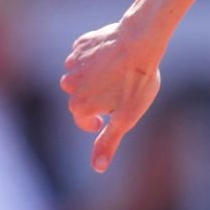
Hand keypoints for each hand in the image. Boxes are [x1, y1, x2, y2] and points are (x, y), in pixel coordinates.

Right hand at [60, 20, 162, 171]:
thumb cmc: (136, 82)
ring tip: (117, 74)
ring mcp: (74, 62)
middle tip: (120, 91)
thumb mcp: (126, 119)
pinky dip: (96, 58)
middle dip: (96, 98)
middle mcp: (70, 84)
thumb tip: (97, 167)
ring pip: (81, 75)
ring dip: (94, 77)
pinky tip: (113, 57)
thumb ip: (108, 142)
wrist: (140, 42)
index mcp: (79, 105)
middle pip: (81, 97)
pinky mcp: (81, 44)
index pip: (84, 120)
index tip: (110, 118)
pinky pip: (85, 55)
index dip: (98, 122)